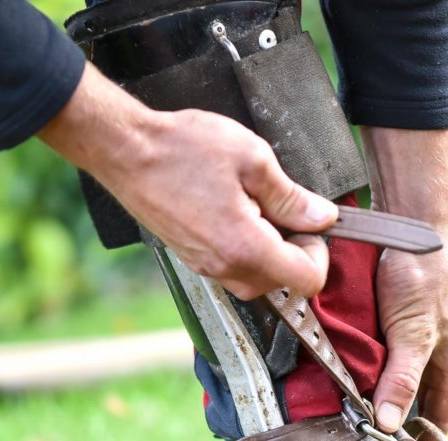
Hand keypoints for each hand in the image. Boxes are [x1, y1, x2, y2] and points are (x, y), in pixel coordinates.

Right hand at [39, 65, 337, 299]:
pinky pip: (232, 268)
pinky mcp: (193, 258)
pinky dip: (247, 249)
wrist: (126, 152)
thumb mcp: (252, 159)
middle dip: (295, 252)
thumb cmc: (181, 150)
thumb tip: (321, 217)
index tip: (314, 225)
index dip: (320, 254)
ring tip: (261, 208)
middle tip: (289, 210)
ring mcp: (205, 266)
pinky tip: (239, 211)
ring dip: (271, 252)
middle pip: (283, 284)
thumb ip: (292, 197)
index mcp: (246, 247)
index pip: (306, 280)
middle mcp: (224, 267)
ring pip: (257, 279)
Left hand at [361, 127, 447, 433]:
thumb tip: (386, 426)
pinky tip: (326, 392)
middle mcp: (428, 365)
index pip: (437, 432)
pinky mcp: (383, 334)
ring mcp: (405, 350)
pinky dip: (350, 381)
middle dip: (383, 436)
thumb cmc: (423, 278)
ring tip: (331, 434)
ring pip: (383, 393)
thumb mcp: (414, 332)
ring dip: (362, 410)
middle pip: (407, 416)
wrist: (411, 224)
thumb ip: (402, 378)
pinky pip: (366, 368)